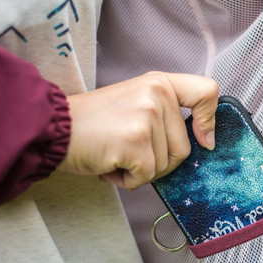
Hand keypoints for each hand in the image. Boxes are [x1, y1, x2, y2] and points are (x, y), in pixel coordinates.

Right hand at [58, 72, 218, 189]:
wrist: (53, 127)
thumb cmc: (93, 123)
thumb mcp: (135, 101)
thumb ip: (165, 112)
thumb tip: (203, 140)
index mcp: (159, 82)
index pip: (206, 92)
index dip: (209, 121)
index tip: (203, 140)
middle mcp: (157, 94)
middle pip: (184, 149)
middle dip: (157, 161)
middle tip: (126, 149)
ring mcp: (147, 117)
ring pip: (165, 166)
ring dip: (139, 171)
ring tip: (114, 153)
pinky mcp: (135, 141)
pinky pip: (146, 177)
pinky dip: (126, 180)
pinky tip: (108, 164)